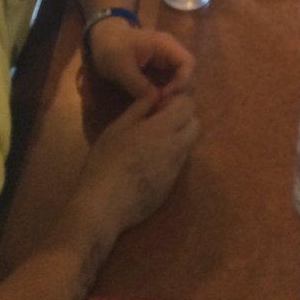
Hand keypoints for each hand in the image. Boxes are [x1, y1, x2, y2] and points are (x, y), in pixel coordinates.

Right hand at [77, 92, 199, 236]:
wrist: (103, 206)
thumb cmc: (104, 162)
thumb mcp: (117, 128)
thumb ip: (140, 108)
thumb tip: (155, 93)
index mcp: (162, 129)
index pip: (188, 105)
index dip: (176, 101)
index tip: (158, 107)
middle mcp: (176, 147)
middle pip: (195, 124)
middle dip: (183, 118)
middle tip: (159, 123)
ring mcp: (175, 169)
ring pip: (189, 145)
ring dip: (179, 138)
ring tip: (152, 144)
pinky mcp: (171, 187)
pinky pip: (179, 164)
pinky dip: (171, 158)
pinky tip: (148, 164)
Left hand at [87, 19, 194, 98]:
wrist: (102, 40)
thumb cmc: (111, 48)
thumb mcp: (121, 67)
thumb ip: (138, 84)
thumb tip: (156, 101)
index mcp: (165, 45)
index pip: (187, 63)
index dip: (181, 81)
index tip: (164, 97)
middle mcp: (170, 52)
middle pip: (186, 73)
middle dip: (177, 91)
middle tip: (161, 106)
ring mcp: (164, 61)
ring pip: (178, 80)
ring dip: (171, 95)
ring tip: (156, 108)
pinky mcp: (158, 70)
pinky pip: (168, 83)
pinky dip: (163, 94)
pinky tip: (153, 104)